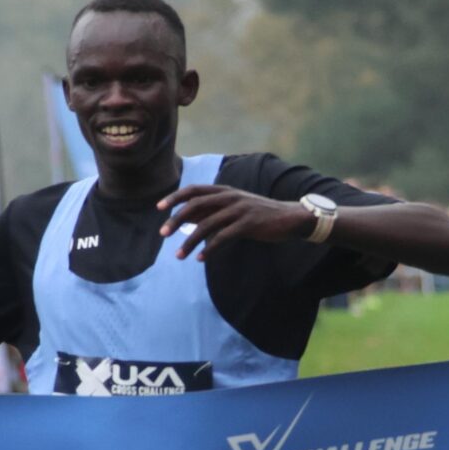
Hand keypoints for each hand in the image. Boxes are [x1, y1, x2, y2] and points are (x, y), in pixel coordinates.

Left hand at [158, 183, 312, 259]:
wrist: (289, 218)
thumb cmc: (258, 214)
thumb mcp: (233, 208)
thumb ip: (211, 211)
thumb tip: (186, 218)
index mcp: (225, 191)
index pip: (194, 190)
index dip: (175, 197)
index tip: (159, 208)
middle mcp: (230, 197)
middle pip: (195, 206)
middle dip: (176, 219)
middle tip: (162, 233)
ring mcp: (239, 209)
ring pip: (207, 225)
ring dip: (190, 241)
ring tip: (179, 255)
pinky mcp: (248, 224)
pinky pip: (223, 237)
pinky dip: (210, 249)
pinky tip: (200, 259)